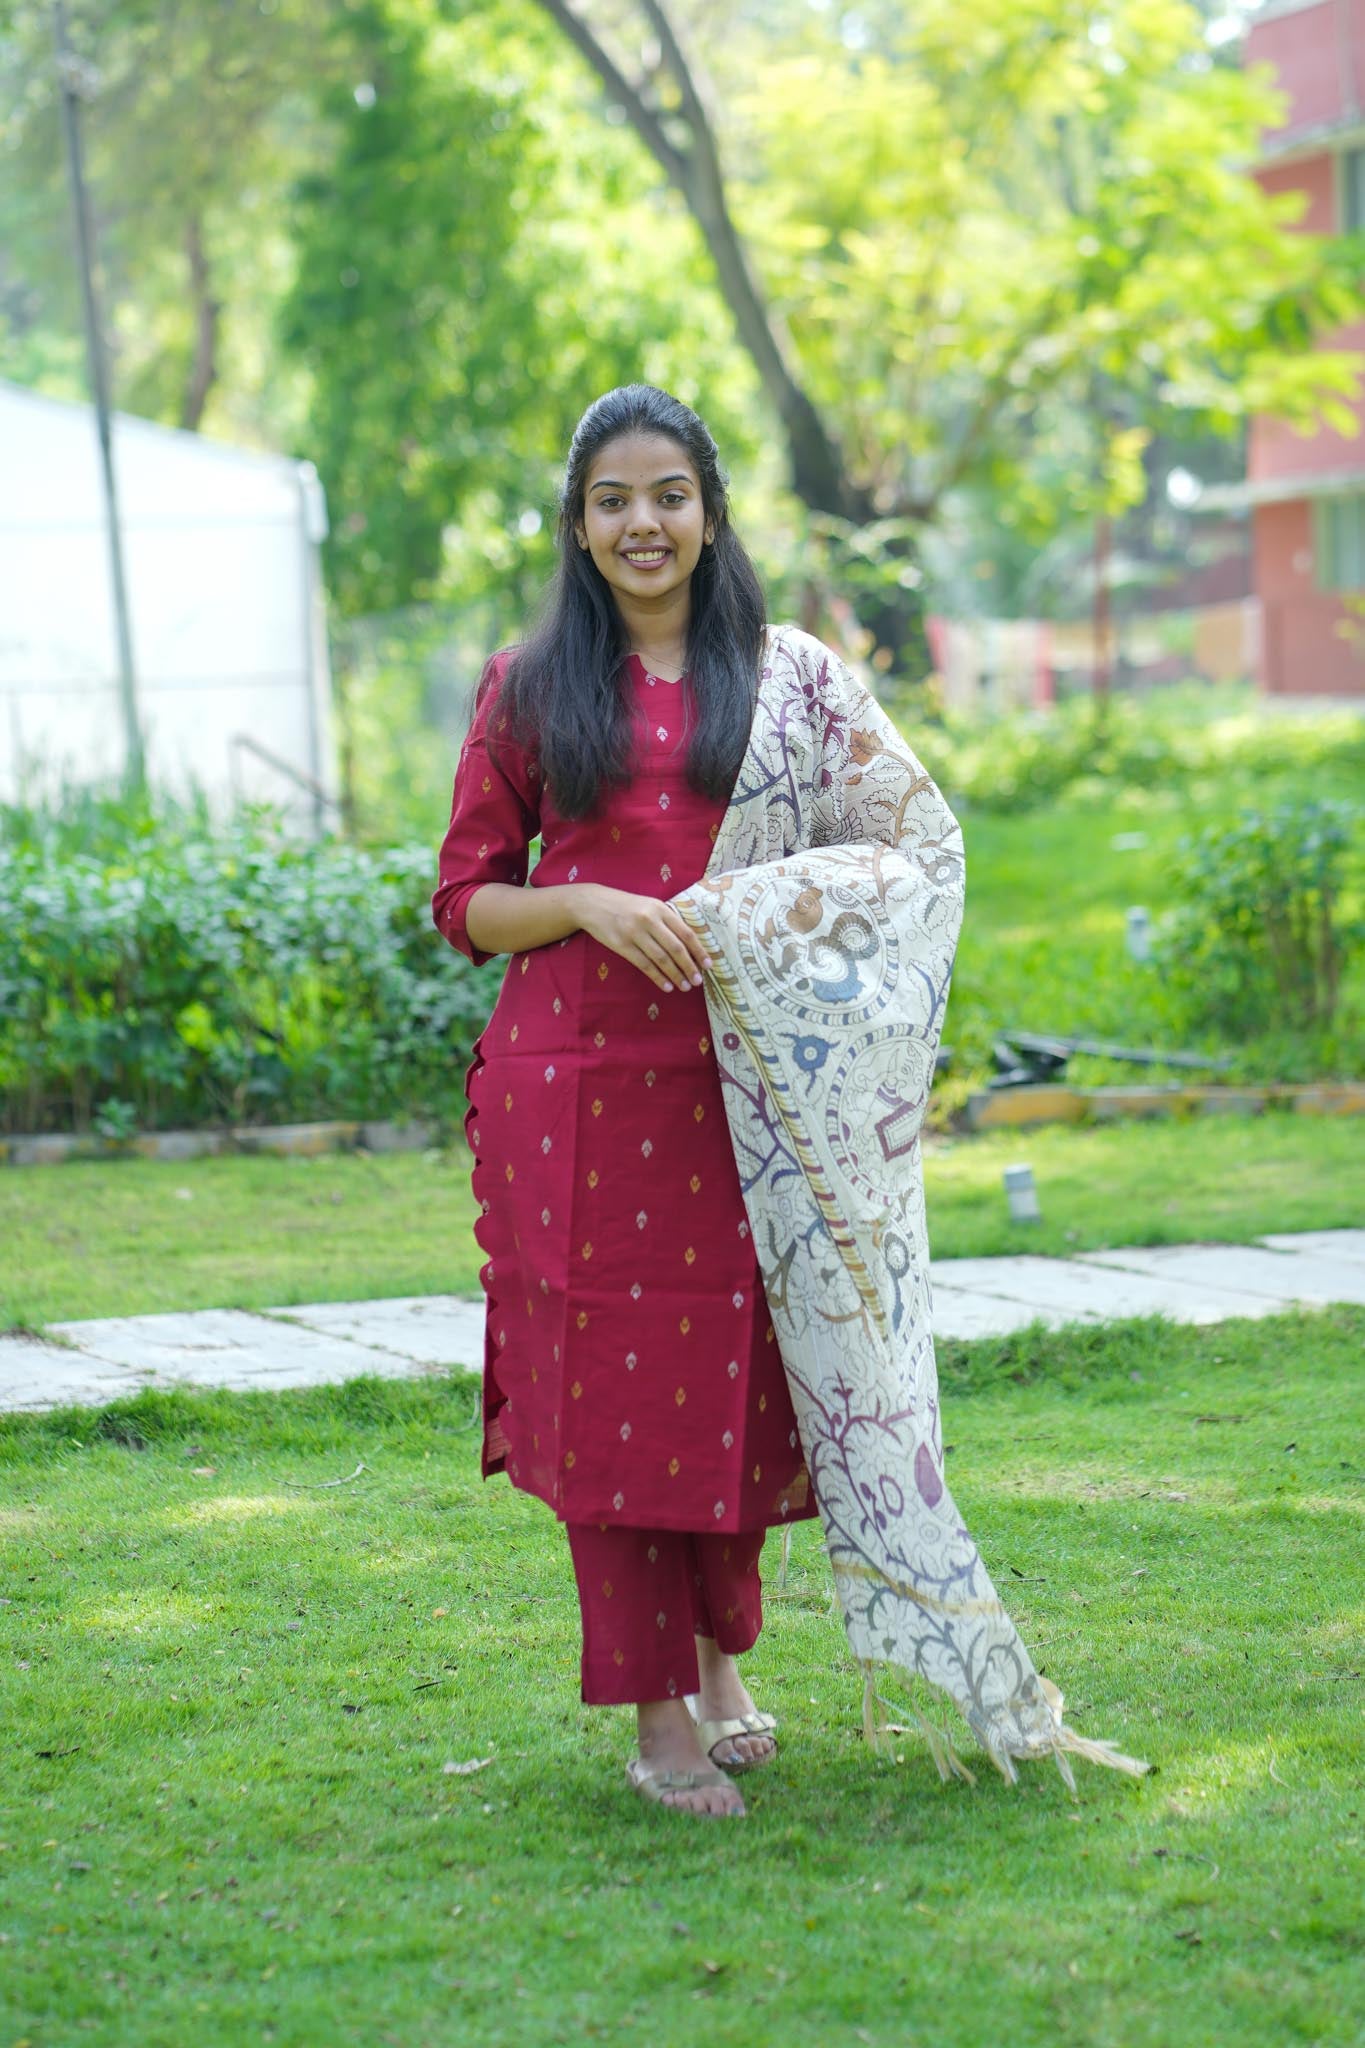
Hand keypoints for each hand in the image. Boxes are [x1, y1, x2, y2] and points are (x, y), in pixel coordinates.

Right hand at [573, 884, 712, 993]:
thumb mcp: (649, 905)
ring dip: (675, 975)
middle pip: (676, 948)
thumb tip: (690, 944)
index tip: (709, 965)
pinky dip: (658, 977)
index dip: (699, 951)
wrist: (593, 904)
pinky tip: (667, 986)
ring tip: (685, 987)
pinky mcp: (622, 945)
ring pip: (661, 959)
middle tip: (698, 981)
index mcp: (660, 909)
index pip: (686, 933)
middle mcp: (649, 920)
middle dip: (689, 967)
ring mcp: (634, 933)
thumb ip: (667, 921)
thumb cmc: (626, 906)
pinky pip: (644, 965)